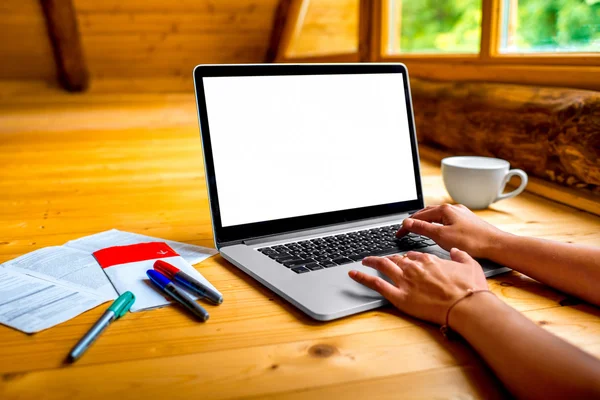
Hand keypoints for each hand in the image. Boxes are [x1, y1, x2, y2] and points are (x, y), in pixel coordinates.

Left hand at [349, 249, 487, 324]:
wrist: (467, 306)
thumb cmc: (470, 289)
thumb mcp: (470, 264)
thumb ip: (461, 256)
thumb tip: (456, 251)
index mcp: (429, 259)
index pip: (413, 255)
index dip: (408, 258)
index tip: (405, 259)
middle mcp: (414, 267)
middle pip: (396, 259)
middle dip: (388, 258)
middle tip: (381, 259)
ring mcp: (405, 281)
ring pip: (383, 266)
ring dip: (372, 261)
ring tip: (364, 260)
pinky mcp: (399, 296)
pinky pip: (375, 284)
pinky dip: (362, 278)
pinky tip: (353, 274)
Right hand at [396, 204, 504, 258]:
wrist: (496, 245)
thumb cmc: (471, 241)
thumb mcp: (442, 236)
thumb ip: (422, 228)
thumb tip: (407, 222)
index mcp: (444, 209)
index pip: (418, 215)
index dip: (406, 225)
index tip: (399, 233)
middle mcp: (453, 208)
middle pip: (427, 212)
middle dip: (415, 220)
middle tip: (405, 229)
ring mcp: (461, 214)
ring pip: (438, 216)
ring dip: (426, 221)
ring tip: (418, 228)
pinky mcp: (467, 221)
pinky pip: (447, 220)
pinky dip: (437, 224)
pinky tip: (438, 230)